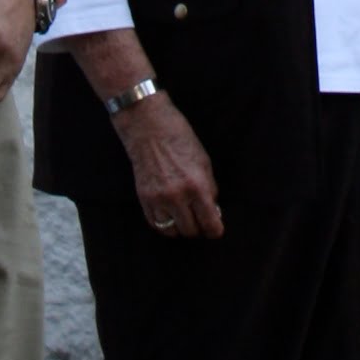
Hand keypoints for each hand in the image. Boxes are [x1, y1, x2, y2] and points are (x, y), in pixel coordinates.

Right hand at [121, 90, 223, 240]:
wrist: (149, 128)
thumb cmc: (181, 139)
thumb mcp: (204, 161)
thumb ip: (209, 188)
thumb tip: (213, 211)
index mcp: (197, 186)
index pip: (209, 222)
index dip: (215, 230)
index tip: (216, 231)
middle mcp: (177, 197)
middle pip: (191, 231)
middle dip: (198, 228)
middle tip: (201, 220)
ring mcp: (158, 200)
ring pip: (173, 232)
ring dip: (181, 227)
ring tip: (185, 216)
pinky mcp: (144, 200)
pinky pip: (156, 225)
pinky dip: (165, 224)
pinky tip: (171, 214)